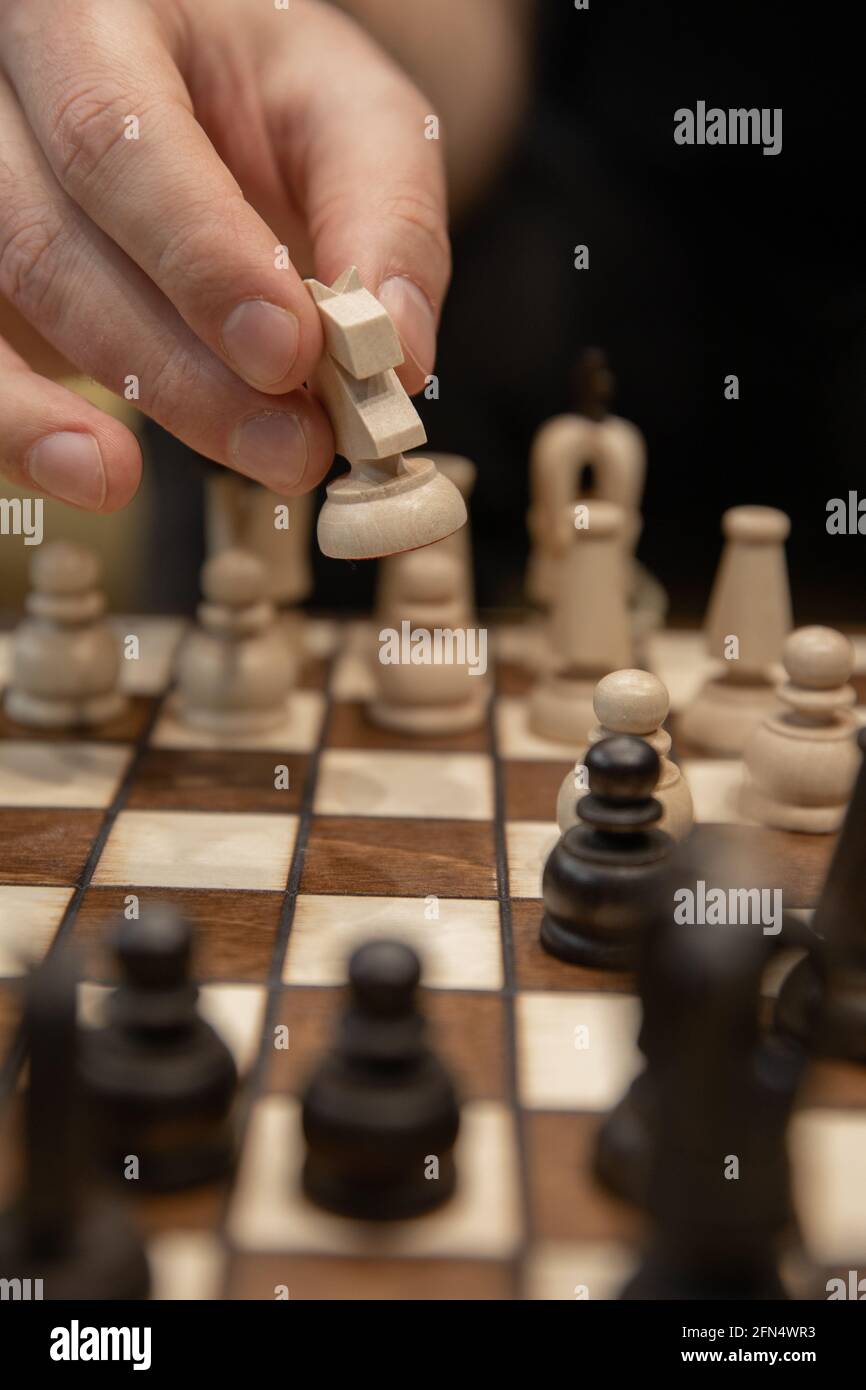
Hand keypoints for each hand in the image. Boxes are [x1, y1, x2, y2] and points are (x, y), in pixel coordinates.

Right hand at [0, 0, 449, 510]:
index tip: (289, 353)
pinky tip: (95, 477)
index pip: (115, 137)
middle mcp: (4, 92)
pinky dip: (26, 436)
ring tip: (224, 474)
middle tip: (294, 449)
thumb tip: (397, 356)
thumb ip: (386, 219)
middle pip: (52, 238)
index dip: (198, 257)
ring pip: (13, 305)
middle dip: (180, 368)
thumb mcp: (352, 119)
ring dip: (124, 410)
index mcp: (94, 15)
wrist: (200, 98)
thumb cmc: (270, 97)